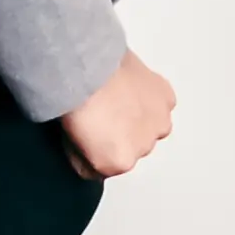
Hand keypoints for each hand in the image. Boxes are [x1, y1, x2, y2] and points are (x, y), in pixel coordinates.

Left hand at [59, 51, 177, 181]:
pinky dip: (149, 100)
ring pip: (149, 128)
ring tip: (116, 101)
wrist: (87, 66)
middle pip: (131, 149)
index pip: (103, 168)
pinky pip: (160, 105)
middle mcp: (144, 147)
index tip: (84, 138)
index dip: (91, 152)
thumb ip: (83, 157)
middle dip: (118, 136)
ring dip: (137, 119)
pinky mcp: (166, 99)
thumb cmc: (75, 98)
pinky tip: (130, 90)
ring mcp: (159, 122)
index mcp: (119, 162)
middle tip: (100, 116)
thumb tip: (89, 154)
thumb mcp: (67, 140)